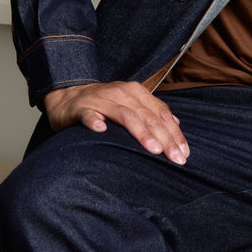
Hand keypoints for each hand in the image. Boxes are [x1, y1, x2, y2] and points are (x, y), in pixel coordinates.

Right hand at [42, 80, 188, 162]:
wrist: (66, 98)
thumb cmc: (103, 105)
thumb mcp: (130, 105)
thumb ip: (151, 112)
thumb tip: (176, 124)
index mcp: (136, 93)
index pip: (161, 113)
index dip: (174, 133)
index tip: (184, 154)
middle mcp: (121, 93)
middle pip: (148, 116)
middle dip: (164, 138)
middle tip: (175, 158)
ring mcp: (100, 100)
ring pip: (125, 115)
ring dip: (140, 132)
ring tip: (153, 149)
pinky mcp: (80, 108)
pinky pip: (89, 115)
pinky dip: (95, 121)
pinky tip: (101, 131)